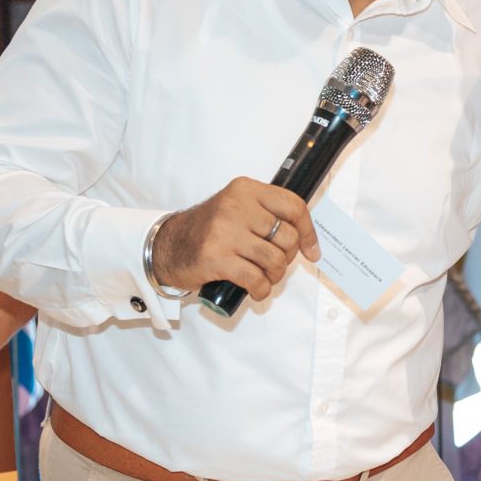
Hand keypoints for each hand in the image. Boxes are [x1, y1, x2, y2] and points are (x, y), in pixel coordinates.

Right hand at [151, 177, 321, 301]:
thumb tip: (306, 238)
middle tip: (276, 264)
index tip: (311, 250)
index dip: (308, 232)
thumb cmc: (210, 230)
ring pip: (274, 260)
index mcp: (246, 190)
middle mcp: (236, 206)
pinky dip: (261, 290)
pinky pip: (256, 279)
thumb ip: (267, 215)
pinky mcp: (217, 258)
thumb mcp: (238, 209)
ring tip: (264, 277)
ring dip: (274, 276)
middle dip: (287, 258)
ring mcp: (225, 232)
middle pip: (287, 237)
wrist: (169, 245)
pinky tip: (256, 289)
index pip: (293, 206)